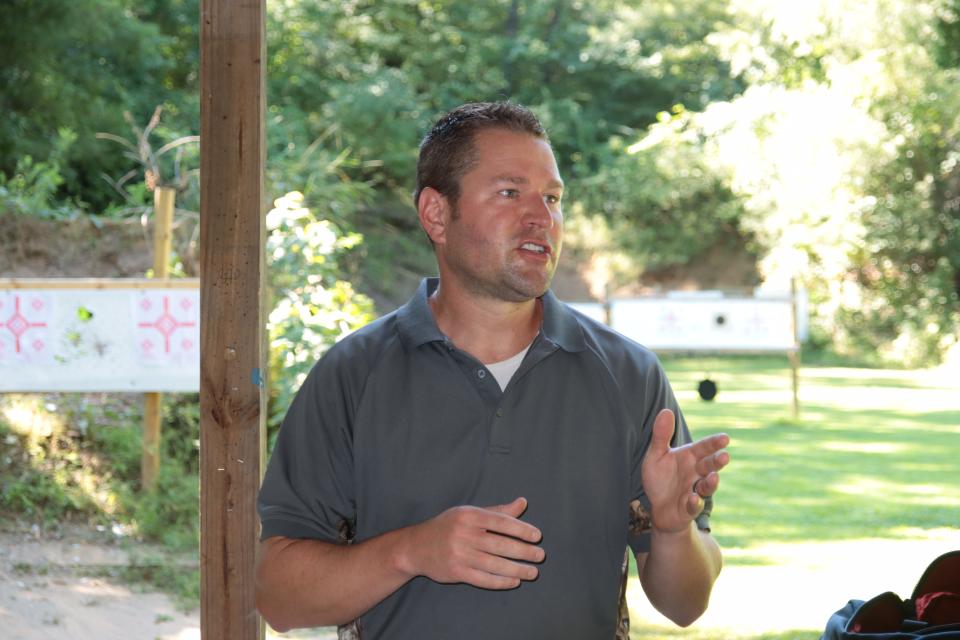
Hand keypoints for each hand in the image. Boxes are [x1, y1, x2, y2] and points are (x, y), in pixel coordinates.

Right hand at [399, 497, 544, 589]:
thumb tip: (523, 503)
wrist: (416, 546)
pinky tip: (514, 581)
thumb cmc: (449, 527)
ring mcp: (459, 554)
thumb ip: (498, 511)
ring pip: (494, 564)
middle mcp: (463, 534)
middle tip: (540, 555)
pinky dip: (501, 581)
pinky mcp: (456, 572)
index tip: (537, 536)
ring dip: (517, 569)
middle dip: (523, 551)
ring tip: (533, 572)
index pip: (500, 522)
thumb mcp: (470, 513)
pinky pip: (483, 578)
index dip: (521, 529)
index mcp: (469, 516)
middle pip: (500, 544)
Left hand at [641, 409, 729, 533]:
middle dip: (717, 462)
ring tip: (713, 477)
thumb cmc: (660, 479)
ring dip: (711, 482)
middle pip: (710, 466)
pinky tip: (693, 498)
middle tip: (724, 456)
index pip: (704, 448)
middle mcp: (696, 473)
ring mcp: (695, 491)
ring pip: (707, 486)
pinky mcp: (689, 509)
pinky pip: (694, 506)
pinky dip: (695, 503)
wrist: (657, 508)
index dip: (714, 443)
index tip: (725, 438)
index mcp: (690, 457)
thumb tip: (666, 411)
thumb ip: (661, 436)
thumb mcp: (656, 456)